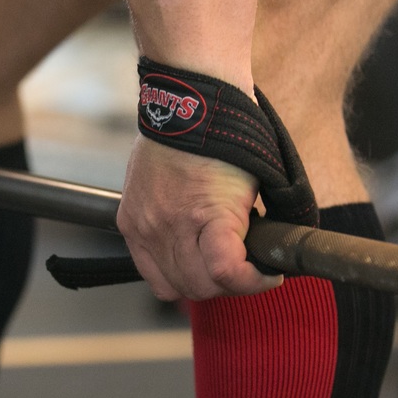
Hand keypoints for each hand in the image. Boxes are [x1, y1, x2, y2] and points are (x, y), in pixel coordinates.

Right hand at [116, 137, 282, 300]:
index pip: (227, 274)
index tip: (268, 274)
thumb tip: (258, 260)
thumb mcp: (248, 189)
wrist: (183, 110)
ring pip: (174, 285)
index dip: (254, 282)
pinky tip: (187, 257)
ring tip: (214, 263)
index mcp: (207, 214)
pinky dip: (171, 274)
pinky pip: (150, 272)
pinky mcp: (129, 224)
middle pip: (199, 287)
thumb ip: (249, 230)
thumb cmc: (222, 144)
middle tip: (243, 269)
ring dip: (199, 282)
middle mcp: (170, 226)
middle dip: (228, 285)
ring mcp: (146, 227)